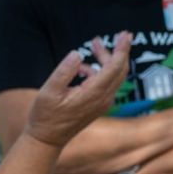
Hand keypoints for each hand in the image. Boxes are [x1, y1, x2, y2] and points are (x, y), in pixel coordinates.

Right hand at [23, 34, 133, 148]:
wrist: (47, 139)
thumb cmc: (45, 116)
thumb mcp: (49, 92)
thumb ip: (63, 72)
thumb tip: (76, 54)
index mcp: (94, 93)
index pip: (115, 67)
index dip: (122, 50)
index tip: (127, 35)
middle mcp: (104, 98)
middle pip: (119, 69)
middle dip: (120, 51)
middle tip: (121, 34)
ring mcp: (102, 102)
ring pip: (113, 75)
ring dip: (106, 59)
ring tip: (95, 44)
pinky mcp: (98, 104)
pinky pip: (106, 83)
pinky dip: (98, 71)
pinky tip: (82, 68)